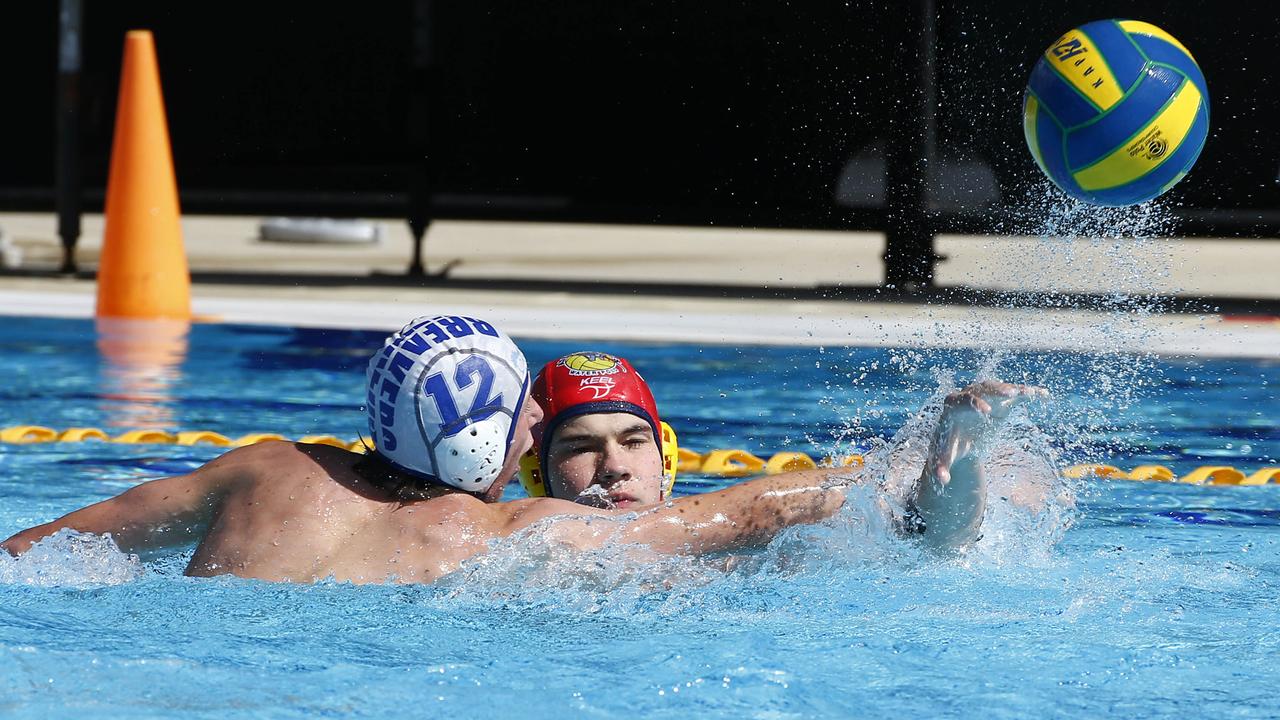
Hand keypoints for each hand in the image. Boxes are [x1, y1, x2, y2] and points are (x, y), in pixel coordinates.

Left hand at [931, 381, 1047, 483]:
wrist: (961, 439)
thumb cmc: (950, 445)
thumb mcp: (946, 456)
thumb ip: (941, 466)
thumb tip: (942, 481)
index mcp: (953, 407)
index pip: (964, 401)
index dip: (976, 404)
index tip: (988, 412)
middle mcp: (969, 395)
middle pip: (983, 388)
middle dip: (996, 390)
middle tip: (1011, 394)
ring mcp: (985, 396)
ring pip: (999, 388)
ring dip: (1013, 389)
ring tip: (1028, 393)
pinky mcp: (999, 400)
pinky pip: (1014, 394)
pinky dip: (1027, 393)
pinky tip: (1043, 395)